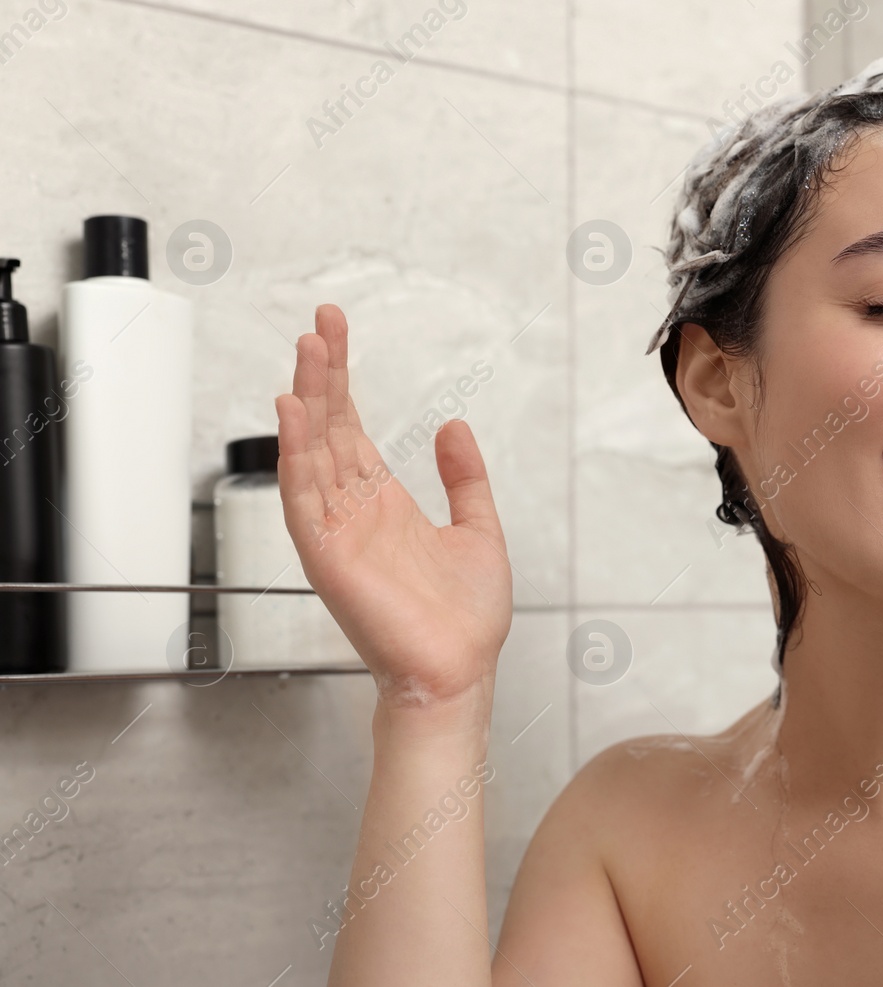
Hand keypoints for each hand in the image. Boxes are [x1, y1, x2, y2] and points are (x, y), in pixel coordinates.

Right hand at [274, 304, 512, 711]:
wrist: (461, 671)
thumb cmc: (466, 618)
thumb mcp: (479, 528)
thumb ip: (464, 477)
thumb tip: (454, 426)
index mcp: (383, 503)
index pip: (351, 428)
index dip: (341, 381)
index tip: (334, 332)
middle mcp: (353, 511)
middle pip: (328, 429)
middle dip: (321, 374)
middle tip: (320, 321)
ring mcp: (335, 532)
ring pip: (310, 453)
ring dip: (305, 401)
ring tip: (306, 351)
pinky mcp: (328, 558)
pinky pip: (302, 499)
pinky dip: (295, 456)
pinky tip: (293, 415)